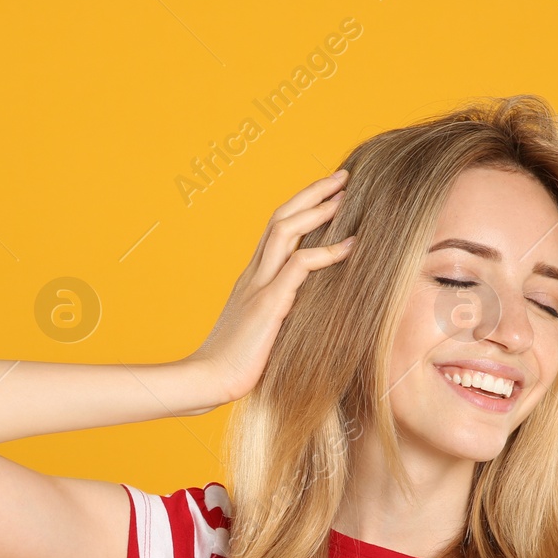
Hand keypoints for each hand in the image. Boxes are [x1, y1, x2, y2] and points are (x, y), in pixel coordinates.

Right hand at [185, 169, 356, 403]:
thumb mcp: (259, 332)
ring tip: (345, 195)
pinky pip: (300, 266)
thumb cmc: (233, 366)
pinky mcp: (268, 303)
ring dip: (317, 209)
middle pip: (280, 217)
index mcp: (251, 279)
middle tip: (340, 177)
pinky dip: (327, 252)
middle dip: (311, 193)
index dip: (300, 208)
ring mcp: (259, 285)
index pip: (275, 230)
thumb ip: (278, 317)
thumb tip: (303, 319)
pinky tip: (351, 246)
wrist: (206, 380)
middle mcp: (253, 274)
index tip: (325, 196)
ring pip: (285, 230)